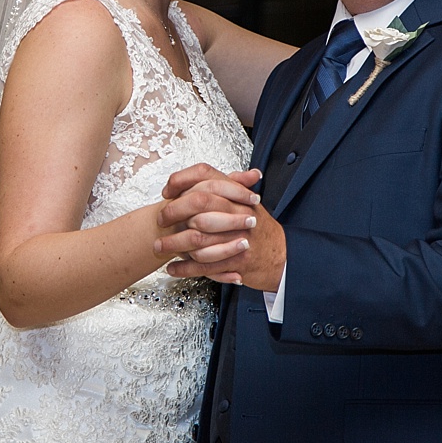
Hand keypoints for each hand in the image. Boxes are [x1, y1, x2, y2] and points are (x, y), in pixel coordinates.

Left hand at [157, 164, 285, 290]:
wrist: (282, 257)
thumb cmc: (260, 230)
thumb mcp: (246, 203)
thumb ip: (226, 186)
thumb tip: (198, 175)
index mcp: (238, 194)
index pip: (206, 174)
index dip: (182, 179)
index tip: (168, 191)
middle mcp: (238, 212)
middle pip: (199, 203)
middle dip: (174, 212)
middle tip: (160, 220)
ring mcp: (238, 237)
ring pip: (198, 238)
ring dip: (173, 244)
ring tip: (159, 247)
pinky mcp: (236, 262)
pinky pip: (204, 265)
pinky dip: (185, 268)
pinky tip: (173, 268)